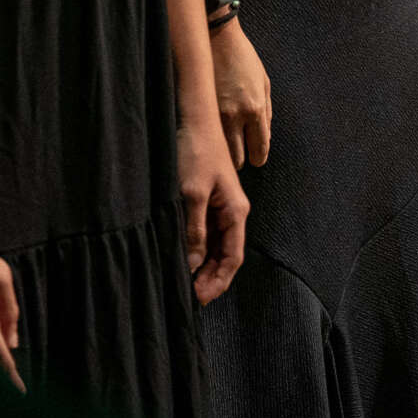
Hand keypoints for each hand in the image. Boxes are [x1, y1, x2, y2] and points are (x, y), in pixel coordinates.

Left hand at [177, 116, 247, 303]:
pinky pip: (204, 232)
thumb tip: (194, 264)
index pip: (232, 257)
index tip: (199, 299)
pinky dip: (195, 249)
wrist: (192, 118)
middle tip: (188, 298)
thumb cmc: (194, 152)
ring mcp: (219, 206)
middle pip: (225, 255)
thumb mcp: (191, 194)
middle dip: (210, 278)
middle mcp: (231, 212)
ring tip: (183, 284)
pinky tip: (181, 258)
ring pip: (214, 246)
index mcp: (236, 212)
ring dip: (202, 266)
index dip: (218, 281)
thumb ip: (194, 230)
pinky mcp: (206, 199)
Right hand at [209, 20, 271, 168]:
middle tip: (238, 151)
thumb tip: (264, 138)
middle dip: (239, 159)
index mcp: (255, 109)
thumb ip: (267, 112)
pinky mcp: (198, 109)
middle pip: (237, 159)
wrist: (215, 37)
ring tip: (223, 145)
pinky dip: (209, 138)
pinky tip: (210, 132)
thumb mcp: (264, 81)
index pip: (259, 149)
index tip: (255, 158)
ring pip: (218, 153)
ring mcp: (213, 114)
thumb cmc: (242, 57)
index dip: (258, 157)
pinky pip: (205, 136)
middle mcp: (235, 116)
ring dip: (222, 152)